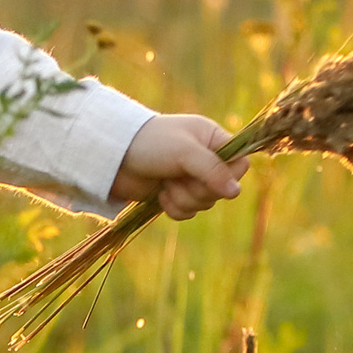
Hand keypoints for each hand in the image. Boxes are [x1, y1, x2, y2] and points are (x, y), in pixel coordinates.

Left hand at [110, 114, 249, 220]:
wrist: (113, 157)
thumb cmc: (150, 144)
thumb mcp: (185, 152)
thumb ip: (213, 170)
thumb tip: (236, 193)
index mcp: (212, 139)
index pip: (240, 164)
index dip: (227, 175)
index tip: (206, 174)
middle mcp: (205, 158)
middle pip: (222, 189)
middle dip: (198, 189)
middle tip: (177, 177)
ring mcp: (190, 177)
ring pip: (205, 203)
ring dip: (184, 199)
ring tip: (166, 184)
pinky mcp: (175, 194)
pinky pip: (189, 212)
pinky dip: (175, 208)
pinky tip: (160, 195)